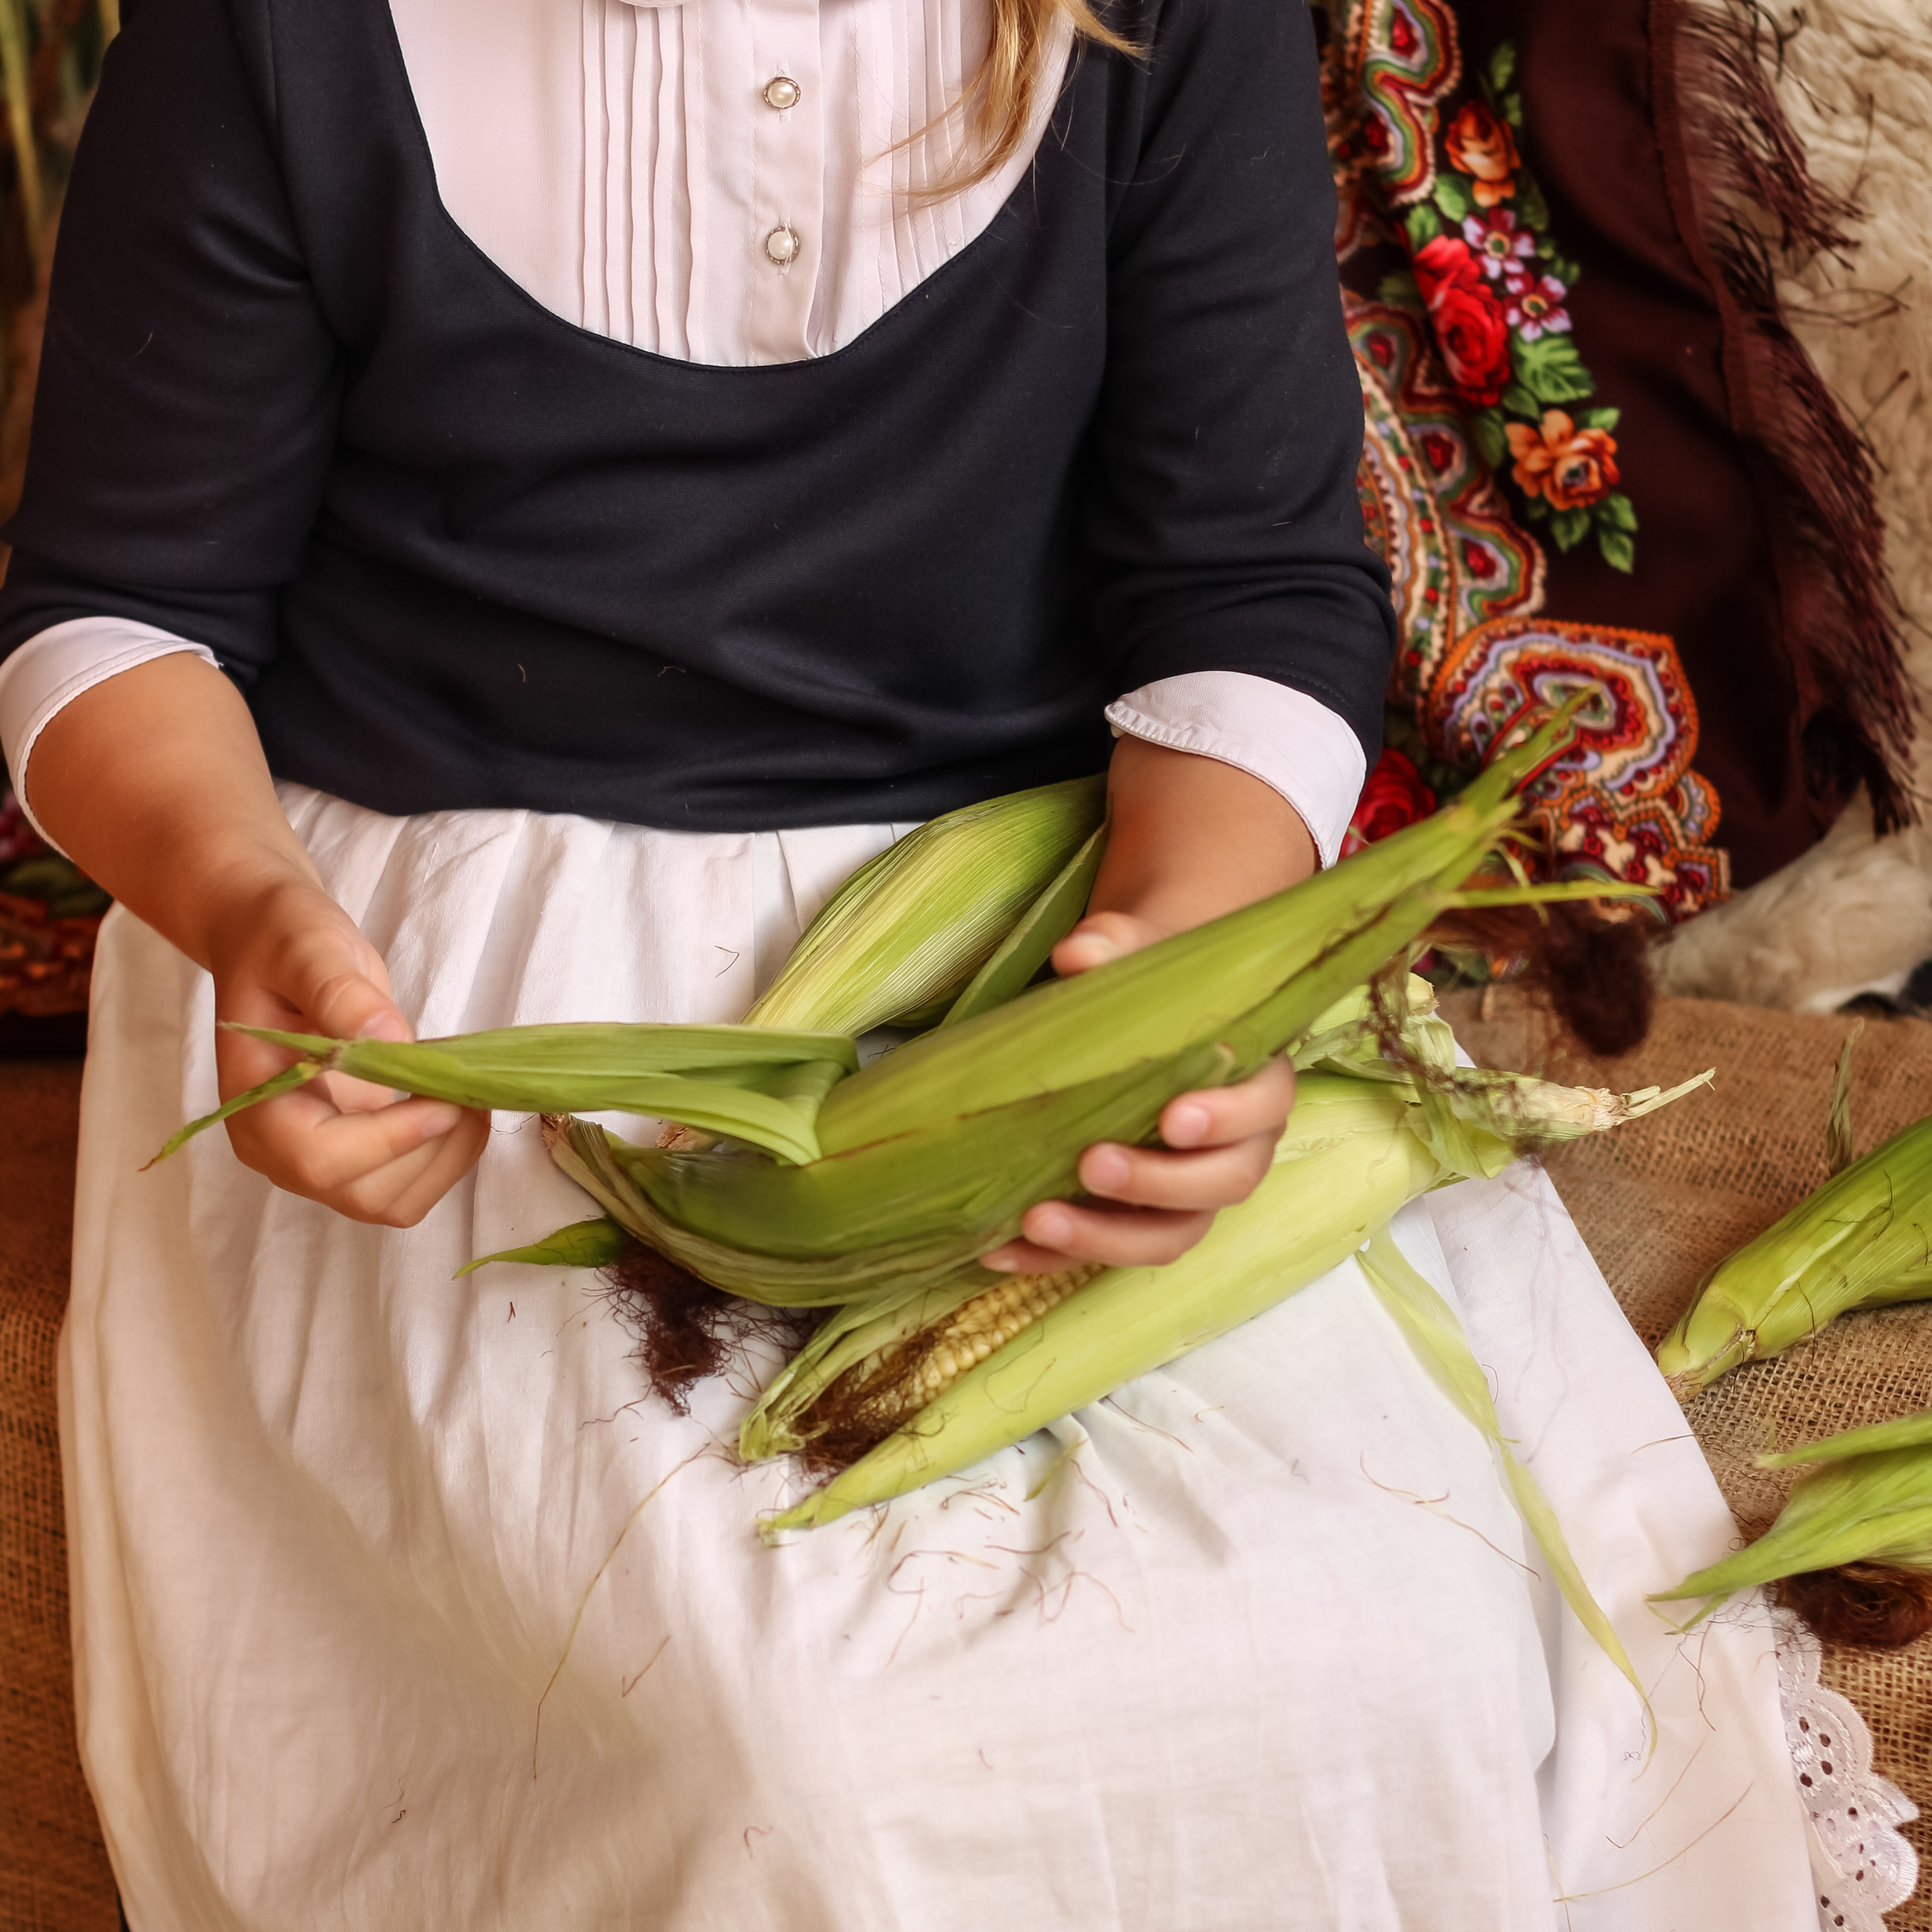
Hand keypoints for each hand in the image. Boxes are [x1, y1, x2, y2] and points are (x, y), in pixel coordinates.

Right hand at [209, 877, 489, 1224]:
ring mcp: (318, 1156)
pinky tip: (460, 1106)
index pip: (319, 1158)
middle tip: (468, 1091)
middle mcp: (280, 1148)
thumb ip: (339, 992)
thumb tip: (388, 1037)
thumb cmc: (280, 944)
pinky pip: (407, 1183)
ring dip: (448, 1159)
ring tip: (470, 1094)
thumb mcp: (306, 948)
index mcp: (256, 1105)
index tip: (445, 1101)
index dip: (389, 1141)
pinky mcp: (356, 1151)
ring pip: (393, 1201)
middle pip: (363, 1194)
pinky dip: (447, 1156)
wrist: (273, 947)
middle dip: (431, 1152)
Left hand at [980, 737, 1314, 1274]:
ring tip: (1036, 1220)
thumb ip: (1116, 945)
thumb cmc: (1153, 987)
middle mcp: (1233, 1150)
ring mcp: (1185, 1196)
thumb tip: (1078, 952)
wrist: (1138, 1018)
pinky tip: (998, 1249)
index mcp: (1255, 1084)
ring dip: (1103, 1238)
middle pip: (1220, 1186)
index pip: (1262, 1111)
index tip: (1173, 1117)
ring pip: (1166, 1237)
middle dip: (1157, 1184)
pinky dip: (1052, 1258)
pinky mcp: (1133, 1221)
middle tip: (1092, 1163)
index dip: (1227, 1120)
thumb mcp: (1137, 952)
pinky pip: (1102, 1254)